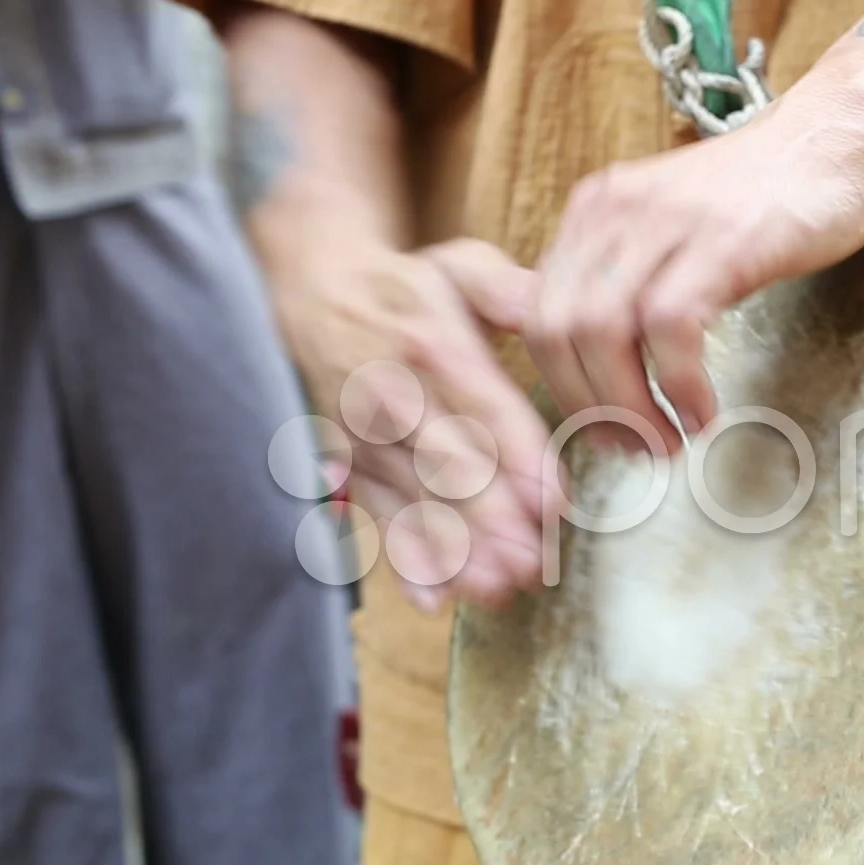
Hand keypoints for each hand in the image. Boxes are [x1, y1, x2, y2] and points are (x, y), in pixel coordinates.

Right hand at [274, 236, 556, 610]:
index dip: (519, 458)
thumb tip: (548, 303)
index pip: (484, 407)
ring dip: (456, 550)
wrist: (311, 293)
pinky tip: (431, 598)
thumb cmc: (407, 289)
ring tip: (497, 588)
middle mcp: (394, 395)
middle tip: (531, 562)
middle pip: (449, 465)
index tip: (552, 502)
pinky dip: (402, 560)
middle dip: (490, 519)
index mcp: (434, 344)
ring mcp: (366, 437)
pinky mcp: (347, 465)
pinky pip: (376, 517)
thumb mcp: (459, 266)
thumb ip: (507, 288)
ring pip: (417, 501)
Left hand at [525, 98, 863, 451]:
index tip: (601, 431)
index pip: (538, 316)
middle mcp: (614, 211)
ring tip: (668, 441)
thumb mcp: (665, 229)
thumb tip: (577, 349)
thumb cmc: (758, 197)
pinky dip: (679, 384)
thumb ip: (619, 276)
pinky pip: (671, 326)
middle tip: (633, 450)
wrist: (833, 137)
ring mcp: (666, 221)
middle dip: (590, 408)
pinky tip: (702, 412)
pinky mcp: (721, 239)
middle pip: (558, 330)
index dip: (562, 389)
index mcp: (593, 213)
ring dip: (630, 407)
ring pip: (603, 332)